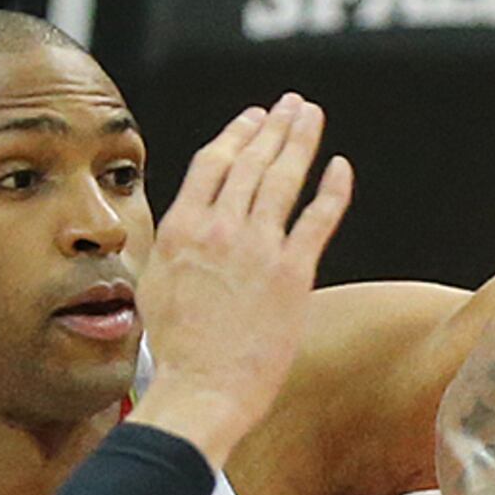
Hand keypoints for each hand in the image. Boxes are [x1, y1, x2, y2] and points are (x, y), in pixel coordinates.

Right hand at [128, 95, 354, 469]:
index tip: (253, 118)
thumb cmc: (178, 351)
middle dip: (274, 126)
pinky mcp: (293, 273)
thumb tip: (184, 226)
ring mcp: (258, 248)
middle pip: (252, 161)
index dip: (236, 134)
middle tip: (291, 104)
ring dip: (300, 140)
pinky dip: (332, 188)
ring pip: (283, 178)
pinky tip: (340, 167)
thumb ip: (173, 247)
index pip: (213, 163)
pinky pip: (318, 218)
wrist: (202, 390)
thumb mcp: (155, 285)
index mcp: (182, 228)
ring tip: (310, 116)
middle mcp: (220, 229)